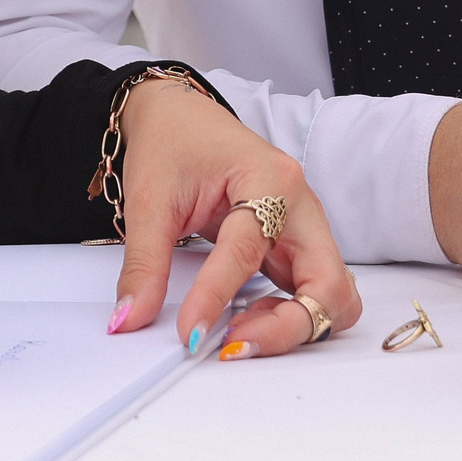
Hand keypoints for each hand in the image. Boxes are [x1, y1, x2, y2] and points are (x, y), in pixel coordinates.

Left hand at [106, 78, 362, 359]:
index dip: (216, 298)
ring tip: (236, 331)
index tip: (188, 335)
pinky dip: (288, 316)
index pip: (248, 252)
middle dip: (290, 326)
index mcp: (269, 178)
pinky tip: (245, 318)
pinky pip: (311, 292)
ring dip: (294, 325)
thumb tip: (130, 319)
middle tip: (233, 345)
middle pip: (327, 283)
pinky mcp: (294, 245)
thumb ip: (144, 265)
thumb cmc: (172, 141)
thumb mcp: (149, 201)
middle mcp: (300, 204)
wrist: (177, 115)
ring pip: (331, 294)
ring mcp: (303, 226)